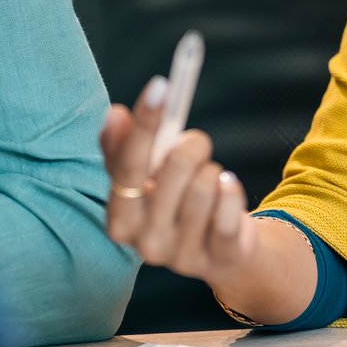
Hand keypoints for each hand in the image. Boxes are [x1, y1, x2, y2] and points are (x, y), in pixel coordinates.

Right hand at [100, 78, 257, 282]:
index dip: (143, 124)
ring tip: (210, 181)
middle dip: (192, 144)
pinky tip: (227, 193)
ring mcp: (182, 257)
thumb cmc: (175, 201)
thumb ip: (125, 146)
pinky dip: (232, 188)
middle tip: (197, 145)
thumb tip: (114, 114)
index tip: (160, 87)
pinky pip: (229, 205)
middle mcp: (145, 244)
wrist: (219, 248)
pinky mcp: (219, 260)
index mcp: (119, 219)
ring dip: (212, 170)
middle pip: (173, 168)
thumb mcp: (147, 175)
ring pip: (206, 184)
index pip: (126, 166)